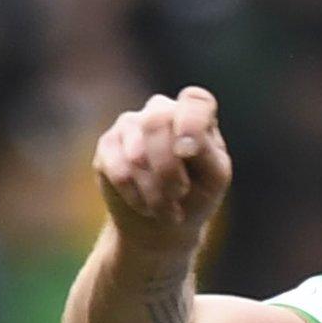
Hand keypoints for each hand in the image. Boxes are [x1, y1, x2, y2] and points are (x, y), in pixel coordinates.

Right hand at [94, 87, 232, 251]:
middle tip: (179, 194)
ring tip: (167, 208)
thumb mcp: (214, 176)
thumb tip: (181, 144)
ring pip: (137, 153)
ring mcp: (130, 123)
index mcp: (196, 114)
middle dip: (169, 170)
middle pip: (158, 123)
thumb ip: (206, 152)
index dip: (190, 123)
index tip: (188, 153)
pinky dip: (137, 196)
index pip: (196, 100)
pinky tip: (146, 205)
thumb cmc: (197, 195)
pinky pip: (119, 171)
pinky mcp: (107, 144)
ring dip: (155, 191)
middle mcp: (161, 110)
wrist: (161, 222)